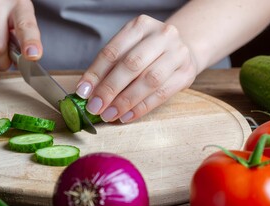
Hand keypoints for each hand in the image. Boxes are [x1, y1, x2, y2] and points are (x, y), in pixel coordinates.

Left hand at [75, 15, 197, 122]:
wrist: (182, 49)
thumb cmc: (148, 51)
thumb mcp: (128, 49)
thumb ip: (109, 67)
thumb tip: (88, 93)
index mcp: (141, 25)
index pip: (113, 51)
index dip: (96, 73)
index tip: (83, 92)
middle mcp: (162, 35)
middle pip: (132, 64)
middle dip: (110, 89)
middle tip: (96, 107)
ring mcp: (178, 54)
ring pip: (149, 80)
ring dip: (126, 101)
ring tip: (110, 114)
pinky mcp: (187, 74)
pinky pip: (162, 94)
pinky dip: (141, 108)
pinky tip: (126, 116)